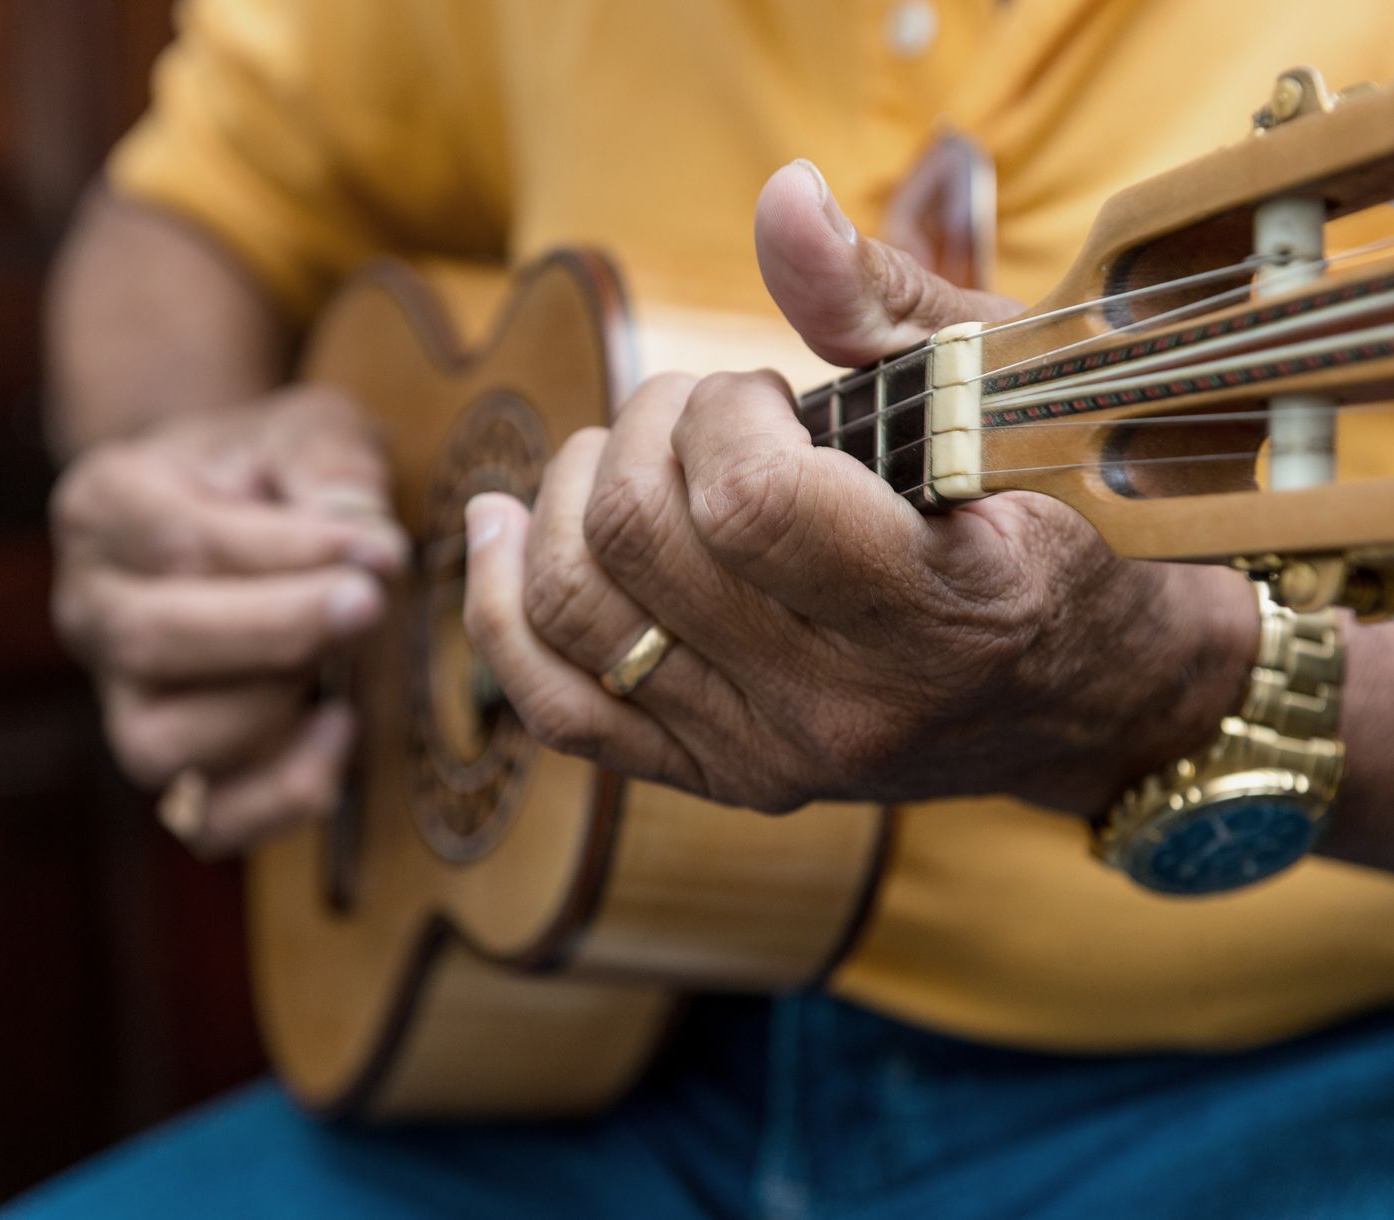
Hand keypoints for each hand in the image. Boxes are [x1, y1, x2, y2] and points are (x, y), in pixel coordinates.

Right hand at [51, 386, 408, 854]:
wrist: (244, 507)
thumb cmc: (278, 467)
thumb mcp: (307, 431)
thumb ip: (333, 468)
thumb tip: (370, 545)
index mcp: (108, 507)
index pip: (182, 542)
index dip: (289, 553)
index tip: (381, 549)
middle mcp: (93, 608)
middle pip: (156, 643)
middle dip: (280, 630)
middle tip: (370, 605)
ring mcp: (122, 696)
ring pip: (164, 744)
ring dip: (271, 706)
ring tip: (342, 655)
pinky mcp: (177, 762)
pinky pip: (210, 821)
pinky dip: (282, 793)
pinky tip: (342, 727)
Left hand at [461, 161, 1259, 814]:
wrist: (1075, 691)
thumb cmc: (1042, 519)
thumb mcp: (997, 397)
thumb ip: (884, 301)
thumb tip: (777, 197)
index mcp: (944, 610)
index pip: (750, 502)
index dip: (721, 413)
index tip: (763, 396)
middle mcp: (845, 707)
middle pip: (641, 545)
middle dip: (645, 432)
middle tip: (702, 414)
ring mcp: (773, 759)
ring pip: (576, 618)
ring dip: (568, 497)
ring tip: (625, 457)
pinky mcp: (718, 779)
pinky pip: (560, 708)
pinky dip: (502, 609)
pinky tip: (497, 527)